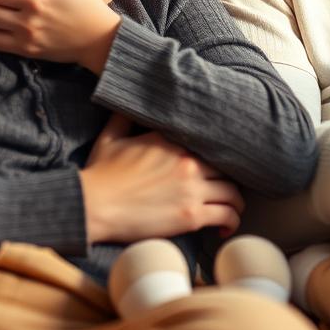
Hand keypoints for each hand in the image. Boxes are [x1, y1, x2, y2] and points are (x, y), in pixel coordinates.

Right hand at [80, 114, 244, 242]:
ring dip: (236, 202)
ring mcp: (192, 188)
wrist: (93, 205)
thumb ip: (123, 118)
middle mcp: (188, 161)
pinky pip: (225, 214)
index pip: (210, 142)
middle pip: (226, 167)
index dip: (218, 154)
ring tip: (233, 209)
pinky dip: (231, 220)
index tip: (219, 164)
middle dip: (230, 178)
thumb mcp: (111, 137)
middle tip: (227, 189)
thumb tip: (125, 103)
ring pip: (232, 191)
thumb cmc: (100, 174)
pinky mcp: (190, 215)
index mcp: (173, 140)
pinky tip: (226, 227)